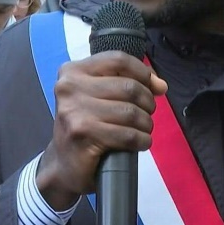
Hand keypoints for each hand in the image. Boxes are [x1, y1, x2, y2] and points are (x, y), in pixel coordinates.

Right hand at [35, 52, 167, 210]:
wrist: (63, 165)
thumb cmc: (85, 126)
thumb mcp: (98, 97)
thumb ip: (126, 82)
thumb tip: (160, 85)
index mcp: (72, 71)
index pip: (118, 59)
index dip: (143, 72)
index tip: (155, 87)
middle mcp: (70, 87)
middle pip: (129, 87)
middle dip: (148, 103)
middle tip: (146, 115)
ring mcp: (74, 111)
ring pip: (131, 112)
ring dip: (146, 124)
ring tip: (143, 130)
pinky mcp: (83, 134)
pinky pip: (127, 134)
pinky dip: (141, 140)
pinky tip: (140, 143)